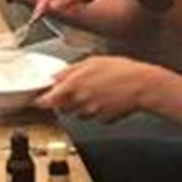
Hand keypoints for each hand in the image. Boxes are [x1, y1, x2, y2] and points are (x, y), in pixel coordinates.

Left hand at [38, 57, 163, 121]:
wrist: (144, 85)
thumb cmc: (121, 70)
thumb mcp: (92, 61)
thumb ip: (70, 70)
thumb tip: (55, 76)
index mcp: (73, 85)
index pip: (47, 100)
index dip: (40, 100)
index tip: (37, 99)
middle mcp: (80, 102)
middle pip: (61, 107)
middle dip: (63, 100)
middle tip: (75, 88)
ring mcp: (92, 113)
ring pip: (78, 112)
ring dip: (80, 105)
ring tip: (96, 90)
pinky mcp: (103, 120)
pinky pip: (94, 116)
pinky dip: (96, 109)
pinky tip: (106, 98)